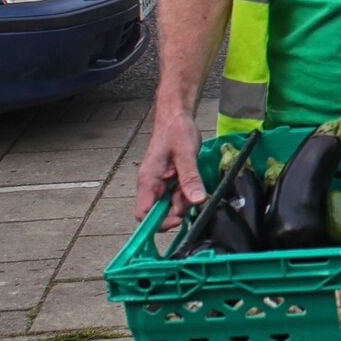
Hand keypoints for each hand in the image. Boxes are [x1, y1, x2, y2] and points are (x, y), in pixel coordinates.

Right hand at [135, 107, 206, 228]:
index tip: (179, 218)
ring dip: (184, 200)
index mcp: (148, 180)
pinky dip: (186, 193)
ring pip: (170, 204)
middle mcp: (150, 185)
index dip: (160, 223)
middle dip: (177, 210)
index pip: (143, 214)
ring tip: (193, 182)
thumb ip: (190, 178)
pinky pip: (175, 195)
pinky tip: (193, 181)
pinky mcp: (167, 181)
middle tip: (192, 195)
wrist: (176, 118)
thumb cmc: (176, 131)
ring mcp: (158, 183)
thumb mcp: (186, 154)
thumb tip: (197, 200)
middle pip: (158, 213)